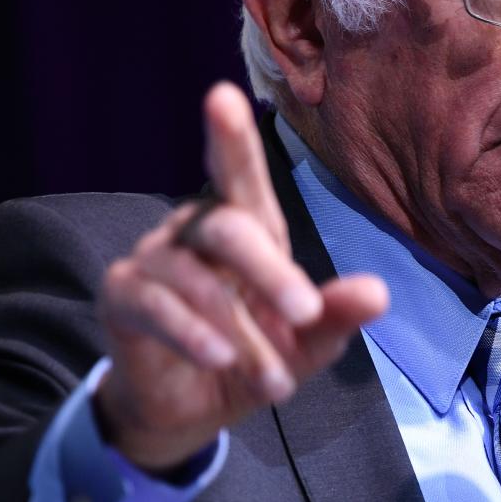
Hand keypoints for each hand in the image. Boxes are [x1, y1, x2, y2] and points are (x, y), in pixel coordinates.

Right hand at [93, 82, 388, 471]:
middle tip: (304, 312)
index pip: (237, 174)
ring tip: (275, 382)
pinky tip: (219, 359)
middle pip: (227, 226)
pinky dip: (192, 334)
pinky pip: (154, 304)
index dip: (231, 137)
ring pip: (196, 279)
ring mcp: (153, 259)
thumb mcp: (306, 341)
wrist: (193, 407)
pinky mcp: (121, 296)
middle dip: (270, 271)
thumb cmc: (255, 353)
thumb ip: (336, 314)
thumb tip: (379, 293)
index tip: (222, 95)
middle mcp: (193, 229)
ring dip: (241, 333)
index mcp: (243, 224)